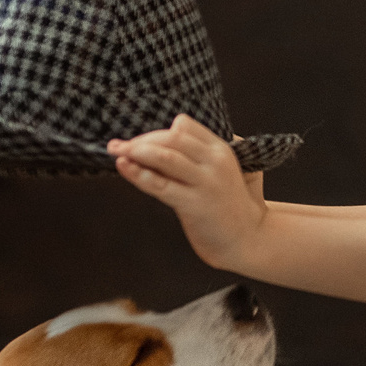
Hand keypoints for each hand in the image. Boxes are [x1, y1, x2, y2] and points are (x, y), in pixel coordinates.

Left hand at [110, 117, 266, 267]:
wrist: (249, 239)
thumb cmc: (229, 206)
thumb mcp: (221, 171)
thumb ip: (197, 156)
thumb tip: (159, 144)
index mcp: (220, 149)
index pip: (183, 126)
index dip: (156, 131)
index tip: (138, 142)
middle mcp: (215, 162)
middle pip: (171, 137)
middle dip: (140, 140)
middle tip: (117, 146)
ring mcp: (206, 183)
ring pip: (166, 156)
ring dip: (136, 150)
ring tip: (116, 151)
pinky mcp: (195, 204)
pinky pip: (162, 185)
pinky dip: (139, 174)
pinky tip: (124, 167)